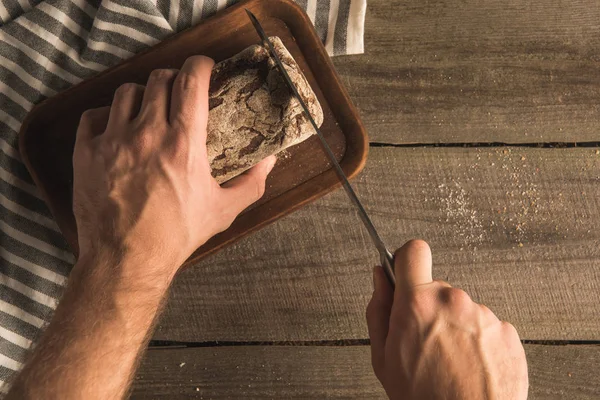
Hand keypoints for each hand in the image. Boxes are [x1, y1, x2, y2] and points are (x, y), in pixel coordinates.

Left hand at [72, 56, 275, 284]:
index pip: (192, 81)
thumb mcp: (224, 210)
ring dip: (142, 94)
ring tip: (148, 109)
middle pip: (159, 79)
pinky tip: (116, 127)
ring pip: (126, 92)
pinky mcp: (87, 153)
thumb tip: (268, 161)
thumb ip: (251, 182)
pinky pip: (93, 115)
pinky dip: (106, 115)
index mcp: (183, 144)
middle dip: (174, 79)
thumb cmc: (177, 235)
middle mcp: (147, 134)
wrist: (127, 258)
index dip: (201, 65)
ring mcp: (113, 141)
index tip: (205, 67)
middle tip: (179, 93)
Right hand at [366, 240, 527, 399]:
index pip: (413, 251)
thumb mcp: (383, 357)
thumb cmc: (425, 398)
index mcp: (418, 302)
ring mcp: (484, 315)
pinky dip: (479, 342)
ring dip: (456, 328)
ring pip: (463, 309)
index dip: (406, 260)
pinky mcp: (507, 331)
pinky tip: (470, 366)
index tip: (405, 272)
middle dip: (429, 309)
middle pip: (437, 289)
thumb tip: (379, 280)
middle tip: (425, 343)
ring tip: (451, 362)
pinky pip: (486, 327)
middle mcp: (453, 300)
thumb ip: (378, 309)